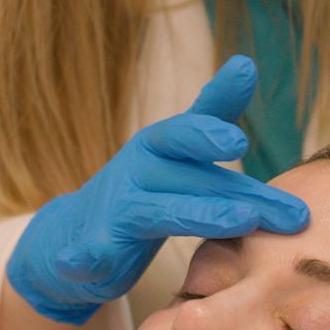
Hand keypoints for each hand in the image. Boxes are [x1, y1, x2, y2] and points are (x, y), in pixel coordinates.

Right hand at [7, 55, 310, 323]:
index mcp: (166, 145)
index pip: (196, 119)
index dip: (222, 94)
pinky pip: (92, 248)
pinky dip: (87, 253)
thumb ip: (219, 127)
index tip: (245, 69)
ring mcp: (117, 203)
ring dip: (200, 212)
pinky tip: (84, 260)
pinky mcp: (94, 243)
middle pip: (187, 162)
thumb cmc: (150, 193)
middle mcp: (142, 165)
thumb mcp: (185, 161)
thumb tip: (251, 72)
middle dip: (213, 150)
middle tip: (241, 144)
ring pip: (161, 209)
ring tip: (241, 221)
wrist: (78, 235)